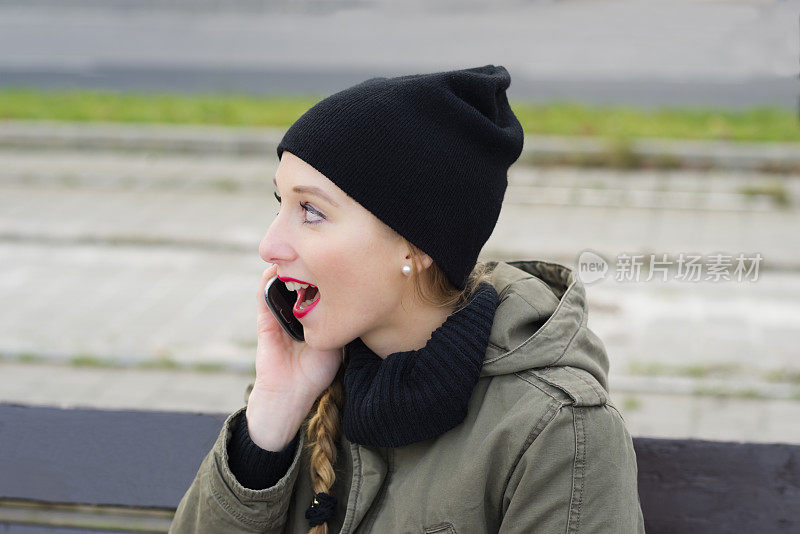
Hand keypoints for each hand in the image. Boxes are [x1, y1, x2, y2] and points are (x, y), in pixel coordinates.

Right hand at [252, 263, 343, 406]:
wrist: (291, 394)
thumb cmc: (317, 372)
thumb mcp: (337, 342)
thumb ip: (340, 320)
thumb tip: (357, 295)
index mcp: (314, 317)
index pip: (320, 288)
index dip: (326, 272)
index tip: (336, 256)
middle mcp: (297, 312)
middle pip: (300, 281)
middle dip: (307, 264)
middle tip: (316, 248)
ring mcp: (279, 314)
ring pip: (281, 283)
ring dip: (287, 267)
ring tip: (296, 251)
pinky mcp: (265, 320)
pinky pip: (263, 295)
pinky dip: (267, 280)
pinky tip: (276, 268)